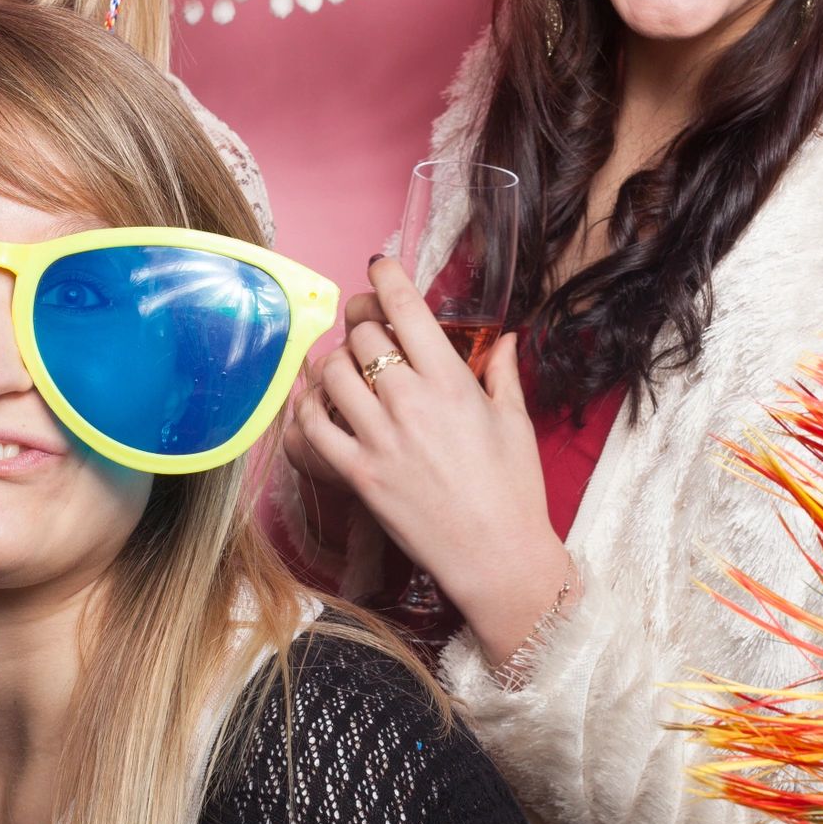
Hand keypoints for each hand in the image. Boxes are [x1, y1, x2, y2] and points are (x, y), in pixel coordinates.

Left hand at [293, 258, 570, 667]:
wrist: (498, 558)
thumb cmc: (514, 492)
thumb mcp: (515, 423)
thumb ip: (503, 373)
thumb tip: (504, 338)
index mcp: (453, 384)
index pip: (408, 310)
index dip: (387, 278)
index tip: (380, 265)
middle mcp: (412, 404)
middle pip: (363, 337)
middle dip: (363, 326)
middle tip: (368, 333)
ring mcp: (380, 439)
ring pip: (332, 372)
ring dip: (334, 362)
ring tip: (344, 368)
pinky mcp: (359, 475)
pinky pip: (313, 427)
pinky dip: (307, 407)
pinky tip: (315, 403)